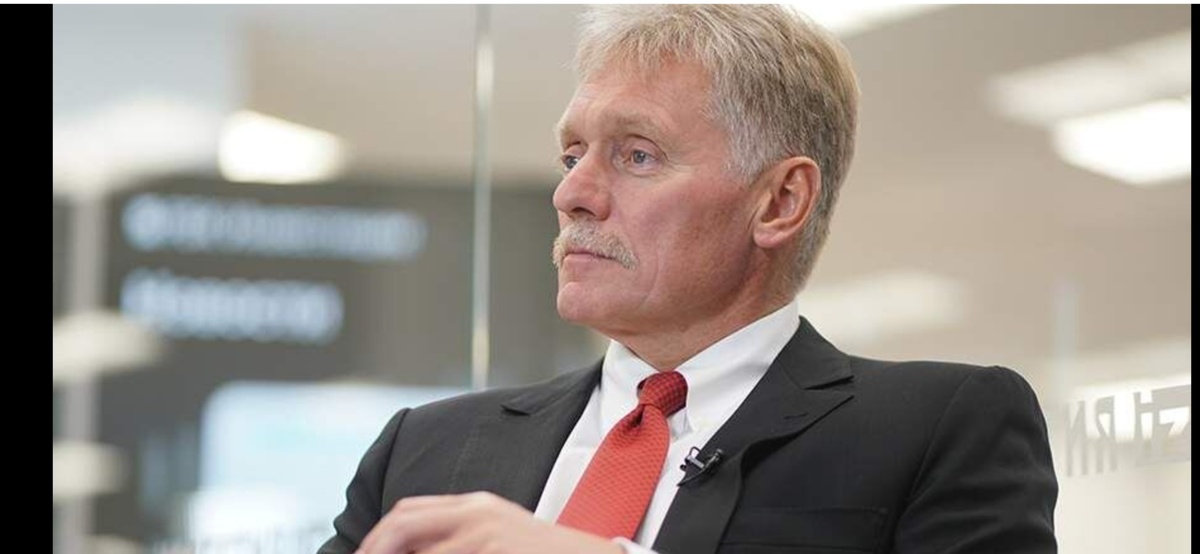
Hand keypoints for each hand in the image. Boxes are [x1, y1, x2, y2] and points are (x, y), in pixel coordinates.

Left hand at [355, 491, 624, 553]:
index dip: (377, 537)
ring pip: (421, 552)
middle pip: (402, 524)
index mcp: (475, 506)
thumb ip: (463, 538)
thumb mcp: (502, 537)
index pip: (408, 511)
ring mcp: (485, 534)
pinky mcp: (495, 550)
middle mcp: (476, 513)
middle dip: (374, 549)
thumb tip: (418, 550)